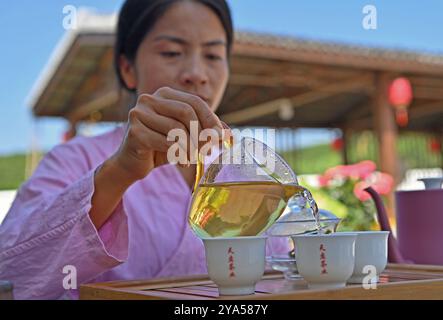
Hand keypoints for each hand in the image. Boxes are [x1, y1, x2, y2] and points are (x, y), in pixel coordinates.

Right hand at [110, 87, 224, 181]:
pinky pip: (166, 142)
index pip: (194, 102)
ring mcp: (139, 113)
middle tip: (208, 150)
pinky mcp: (134, 132)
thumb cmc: (161, 147)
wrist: (132, 163)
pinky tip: (182, 162)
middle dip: (201, 133)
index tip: (220, 137)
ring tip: (194, 158)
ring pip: (176, 129)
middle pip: (186, 112)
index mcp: (164, 94)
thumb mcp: (186, 136)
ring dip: (190, 147)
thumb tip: (230, 135)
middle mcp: (149, 99)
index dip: (210, 119)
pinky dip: (179, 154)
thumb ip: (206, 131)